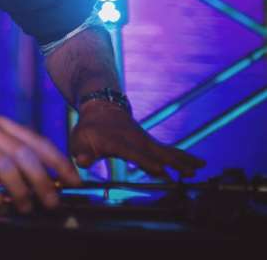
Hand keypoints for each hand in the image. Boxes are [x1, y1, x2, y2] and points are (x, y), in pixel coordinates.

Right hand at [0, 105, 80, 212]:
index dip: (61, 164)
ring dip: (22, 192)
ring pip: (8, 169)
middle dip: (45, 184)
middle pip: (28, 158)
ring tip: (25, 207)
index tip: (75, 182)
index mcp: (2, 124)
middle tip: (53, 203)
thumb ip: (8, 145)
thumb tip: (36, 172)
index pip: (40, 143)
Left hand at [70, 100, 204, 177]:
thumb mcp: (79, 140)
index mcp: (117, 142)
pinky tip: (198, 163)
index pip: (134, 154)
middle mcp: (135, 141)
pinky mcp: (151, 142)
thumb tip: (82, 161)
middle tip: (191, 172)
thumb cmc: (88, 129)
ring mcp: (145, 141)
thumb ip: (81, 153)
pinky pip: (169, 150)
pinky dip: (183, 156)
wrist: (101, 108)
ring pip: (167, 150)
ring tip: (201, 166)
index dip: (146, 162)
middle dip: (173, 162)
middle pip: (157, 152)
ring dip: (184, 159)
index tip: (161, 171)